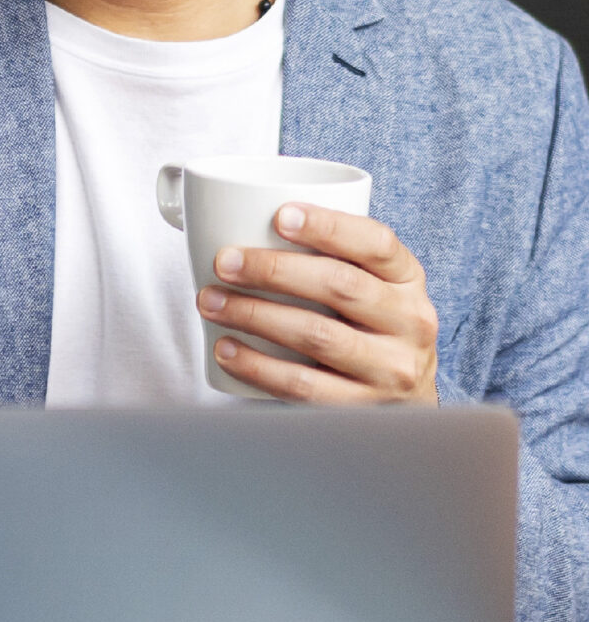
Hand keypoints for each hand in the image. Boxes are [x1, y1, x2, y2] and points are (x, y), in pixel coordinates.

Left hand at [196, 203, 438, 403]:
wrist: (406, 399)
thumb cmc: (368, 325)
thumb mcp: (372, 284)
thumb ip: (330, 255)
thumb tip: (239, 217)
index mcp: (408, 279)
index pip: (376, 244)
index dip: (330, 226)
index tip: (280, 215)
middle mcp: (410, 322)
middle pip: (341, 286)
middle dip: (274, 271)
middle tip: (223, 262)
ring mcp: (391, 368)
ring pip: (317, 335)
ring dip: (255, 316)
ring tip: (210, 302)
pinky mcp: (363, 407)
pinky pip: (304, 385)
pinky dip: (257, 367)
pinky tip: (225, 349)